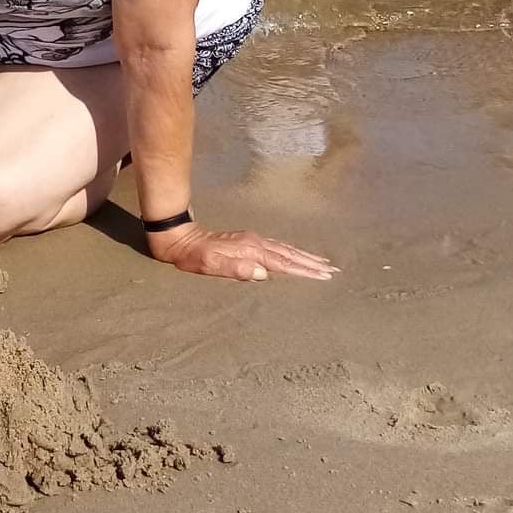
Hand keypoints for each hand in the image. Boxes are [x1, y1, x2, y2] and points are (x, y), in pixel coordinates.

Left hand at [144, 221, 335, 282]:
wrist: (179, 236)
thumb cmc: (192, 255)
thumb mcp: (208, 265)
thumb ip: (235, 269)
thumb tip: (261, 273)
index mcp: (250, 251)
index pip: (284, 263)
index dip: (305, 270)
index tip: (324, 275)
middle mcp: (255, 243)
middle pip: (290, 255)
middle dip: (312, 263)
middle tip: (333, 270)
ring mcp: (252, 240)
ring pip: (285, 250)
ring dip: (304, 257)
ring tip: (322, 262)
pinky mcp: (248, 241)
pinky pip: (277, 248)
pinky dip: (291, 252)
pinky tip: (295, 255)